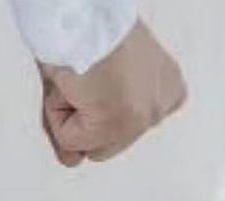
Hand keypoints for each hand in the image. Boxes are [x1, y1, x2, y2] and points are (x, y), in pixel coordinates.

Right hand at [39, 19, 186, 165]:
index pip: (125, 127)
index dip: (97, 106)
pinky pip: (71, 140)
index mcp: (167, 89)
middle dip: (86, 117)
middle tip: (85, 77)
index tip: (100, 79)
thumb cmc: (88, 32)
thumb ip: (84, 128)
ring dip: (71, 114)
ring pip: (89, 144)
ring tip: (80, 77)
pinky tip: (73, 81)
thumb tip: (73, 162)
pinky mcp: (117, 123)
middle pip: (108, 142)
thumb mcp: (93, 82)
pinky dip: (58, 113)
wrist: (80, 12)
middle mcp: (163, 106)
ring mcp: (143, 118)